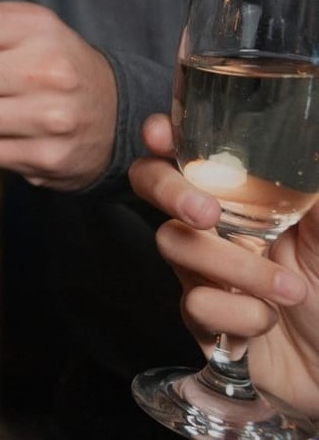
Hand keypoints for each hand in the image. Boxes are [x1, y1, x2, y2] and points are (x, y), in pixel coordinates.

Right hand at [134, 114, 318, 415]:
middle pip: (151, 182)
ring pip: (175, 244)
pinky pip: (196, 304)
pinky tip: (268, 320)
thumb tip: (312, 141)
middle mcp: (216, 223)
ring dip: (235, 268)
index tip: (161, 134)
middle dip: (168, 189)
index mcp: (246, 194)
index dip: (162, 135)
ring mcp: (203, 268)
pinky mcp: (202, 316)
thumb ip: (313, 186)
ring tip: (291, 290)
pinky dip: (240, 313)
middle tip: (206, 212)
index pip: (189, 149)